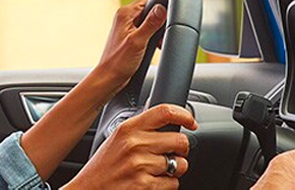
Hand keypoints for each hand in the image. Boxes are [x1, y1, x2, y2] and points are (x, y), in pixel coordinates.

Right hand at [65, 104, 198, 188]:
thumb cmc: (102, 167)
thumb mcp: (116, 140)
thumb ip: (140, 130)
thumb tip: (169, 125)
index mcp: (128, 129)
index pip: (164, 112)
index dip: (184, 116)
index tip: (191, 123)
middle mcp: (134, 145)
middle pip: (180, 140)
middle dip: (181, 150)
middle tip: (172, 154)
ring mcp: (140, 166)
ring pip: (180, 164)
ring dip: (174, 170)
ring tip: (156, 171)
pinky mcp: (144, 185)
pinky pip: (173, 183)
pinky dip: (166, 186)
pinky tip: (151, 183)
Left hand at [95, 0, 166, 92]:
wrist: (109, 78)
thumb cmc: (119, 62)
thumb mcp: (138, 41)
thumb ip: (151, 24)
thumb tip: (162, 8)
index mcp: (125, 13)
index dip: (163, 3)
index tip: (171, 13)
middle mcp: (125, 17)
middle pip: (152, 8)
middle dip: (162, 20)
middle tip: (163, 34)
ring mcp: (127, 26)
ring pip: (151, 20)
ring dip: (158, 30)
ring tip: (158, 43)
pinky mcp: (131, 35)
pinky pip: (147, 30)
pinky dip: (154, 36)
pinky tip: (156, 46)